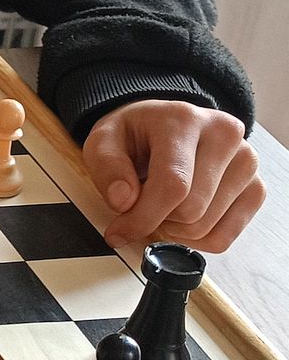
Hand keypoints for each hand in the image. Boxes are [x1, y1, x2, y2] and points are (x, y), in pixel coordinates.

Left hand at [82, 100, 264, 252]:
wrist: (164, 126)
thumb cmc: (135, 135)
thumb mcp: (103, 142)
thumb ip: (107, 168)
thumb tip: (123, 201)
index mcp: (184, 120)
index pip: (173, 185)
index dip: (142, 218)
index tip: (118, 232)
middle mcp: (225, 136)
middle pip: (191, 211)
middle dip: (156, 219)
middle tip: (142, 204)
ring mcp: (246, 162)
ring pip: (205, 227)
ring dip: (174, 228)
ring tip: (163, 204)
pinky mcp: (256, 187)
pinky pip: (223, 237)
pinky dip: (195, 239)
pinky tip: (182, 217)